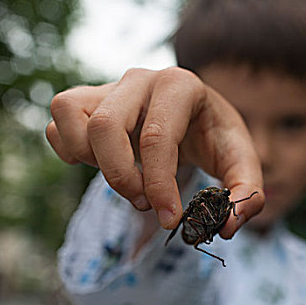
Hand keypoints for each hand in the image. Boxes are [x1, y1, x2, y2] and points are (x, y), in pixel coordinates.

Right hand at [46, 67, 263, 237]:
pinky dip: (71, 152)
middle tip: (145, 203)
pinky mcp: (86, 100)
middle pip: (105, 126)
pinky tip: (103, 162)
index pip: (157, 137)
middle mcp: (140, 79)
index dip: (160, 186)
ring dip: (91, 160)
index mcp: (181, 85)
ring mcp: (109, 86)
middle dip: (120, 177)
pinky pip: (58, 125)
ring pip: (70, 116)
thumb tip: (229, 226)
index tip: (170, 220)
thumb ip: (247, 191)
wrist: (194, 113)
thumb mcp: (240, 159)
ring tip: (124, 174)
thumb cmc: (214, 135)